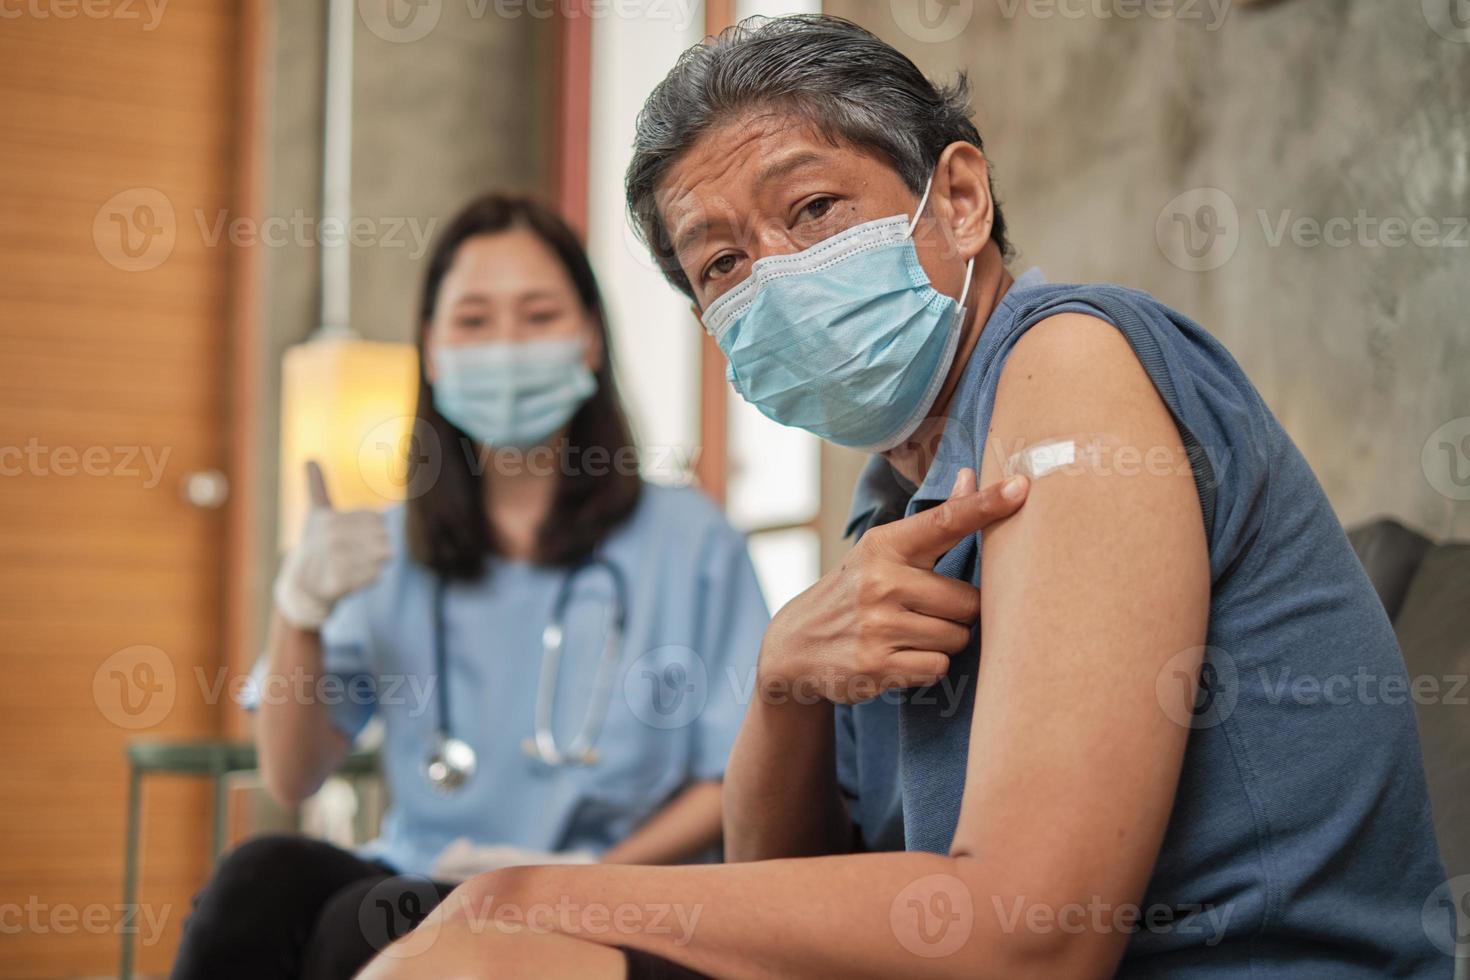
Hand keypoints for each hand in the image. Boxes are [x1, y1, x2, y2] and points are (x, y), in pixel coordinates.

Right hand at [272, 460, 390, 629]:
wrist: (301, 586)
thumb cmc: (315, 546)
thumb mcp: (316, 515)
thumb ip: (317, 488)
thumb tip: (309, 458)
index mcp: (330, 519)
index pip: (377, 519)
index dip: (374, 529)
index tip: (356, 537)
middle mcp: (331, 536)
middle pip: (383, 537)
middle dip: (378, 546)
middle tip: (358, 554)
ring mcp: (334, 560)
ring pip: (382, 555)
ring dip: (376, 562)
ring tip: (358, 565)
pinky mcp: (339, 583)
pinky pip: (375, 576)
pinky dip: (372, 578)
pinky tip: (357, 578)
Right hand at [758, 468, 1028, 702]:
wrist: (795, 646)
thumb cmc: (854, 592)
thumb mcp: (882, 552)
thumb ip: (933, 522)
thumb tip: (969, 475)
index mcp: (885, 545)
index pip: (944, 521)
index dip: (985, 505)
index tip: (1021, 487)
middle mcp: (879, 581)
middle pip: (968, 600)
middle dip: (959, 612)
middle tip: (925, 612)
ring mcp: (877, 624)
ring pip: (956, 637)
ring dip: (943, 641)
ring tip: (908, 635)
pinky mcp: (876, 665)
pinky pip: (938, 666)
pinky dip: (927, 666)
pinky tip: (900, 657)